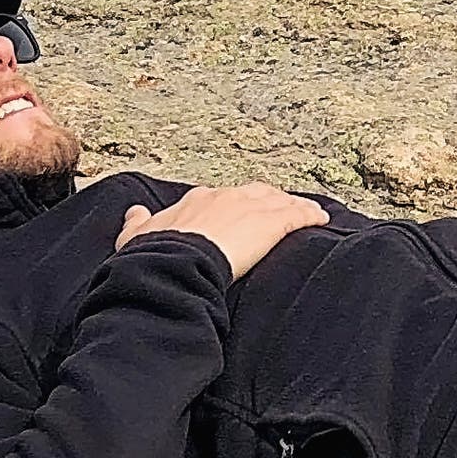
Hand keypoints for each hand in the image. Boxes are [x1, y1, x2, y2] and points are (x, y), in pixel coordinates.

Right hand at [120, 182, 330, 279]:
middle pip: (255, 194)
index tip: (241, 212)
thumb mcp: (137, 238)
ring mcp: (250, 208)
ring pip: (278, 202)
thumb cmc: (155, 256)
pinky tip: (321, 220)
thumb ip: (138, 224)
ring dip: (293, 206)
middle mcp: (225, 197)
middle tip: (278, 209)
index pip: (222, 198)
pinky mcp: (270, 224)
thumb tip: (135, 213)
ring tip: (307, 213)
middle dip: (268, 201)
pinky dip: (310, 216)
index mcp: (197, 201)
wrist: (175, 263)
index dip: (235, 205)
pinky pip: (297, 216)